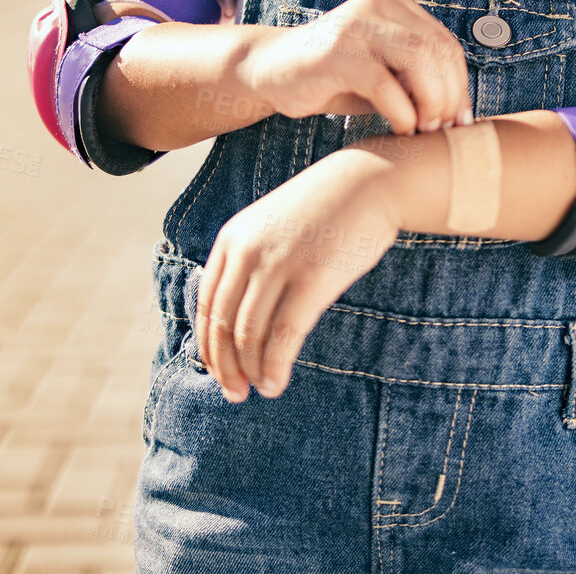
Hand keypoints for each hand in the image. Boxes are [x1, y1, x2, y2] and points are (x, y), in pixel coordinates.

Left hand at [195, 149, 398, 400]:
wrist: (369, 182)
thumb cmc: (323, 211)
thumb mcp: (271, 226)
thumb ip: (249, 261)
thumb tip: (236, 320)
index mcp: (232, 238)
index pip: (206, 304)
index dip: (209, 345)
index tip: (218, 372)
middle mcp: (248, 251)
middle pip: (224, 324)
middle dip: (226, 366)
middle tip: (235, 394)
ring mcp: (279, 264)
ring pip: (250, 334)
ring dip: (252, 371)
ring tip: (262, 390)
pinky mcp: (313, 280)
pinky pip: (284, 335)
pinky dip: (275, 366)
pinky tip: (277, 383)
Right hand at [240, 0, 471, 135]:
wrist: (270, 70)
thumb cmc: (331, 78)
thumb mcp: (382, 73)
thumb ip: (415, 80)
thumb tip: (458, 112)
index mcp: (394, 8)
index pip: (446, 44)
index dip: (460, 84)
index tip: (460, 119)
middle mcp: (377, 7)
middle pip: (437, 50)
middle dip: (449, 95)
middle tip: (444, 128)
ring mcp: (355, 26)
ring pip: (417, 59)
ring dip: (431, 101)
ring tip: (425, 127)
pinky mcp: (335, 52)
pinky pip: (383, 83)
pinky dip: (401, 111)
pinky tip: (401, 128)